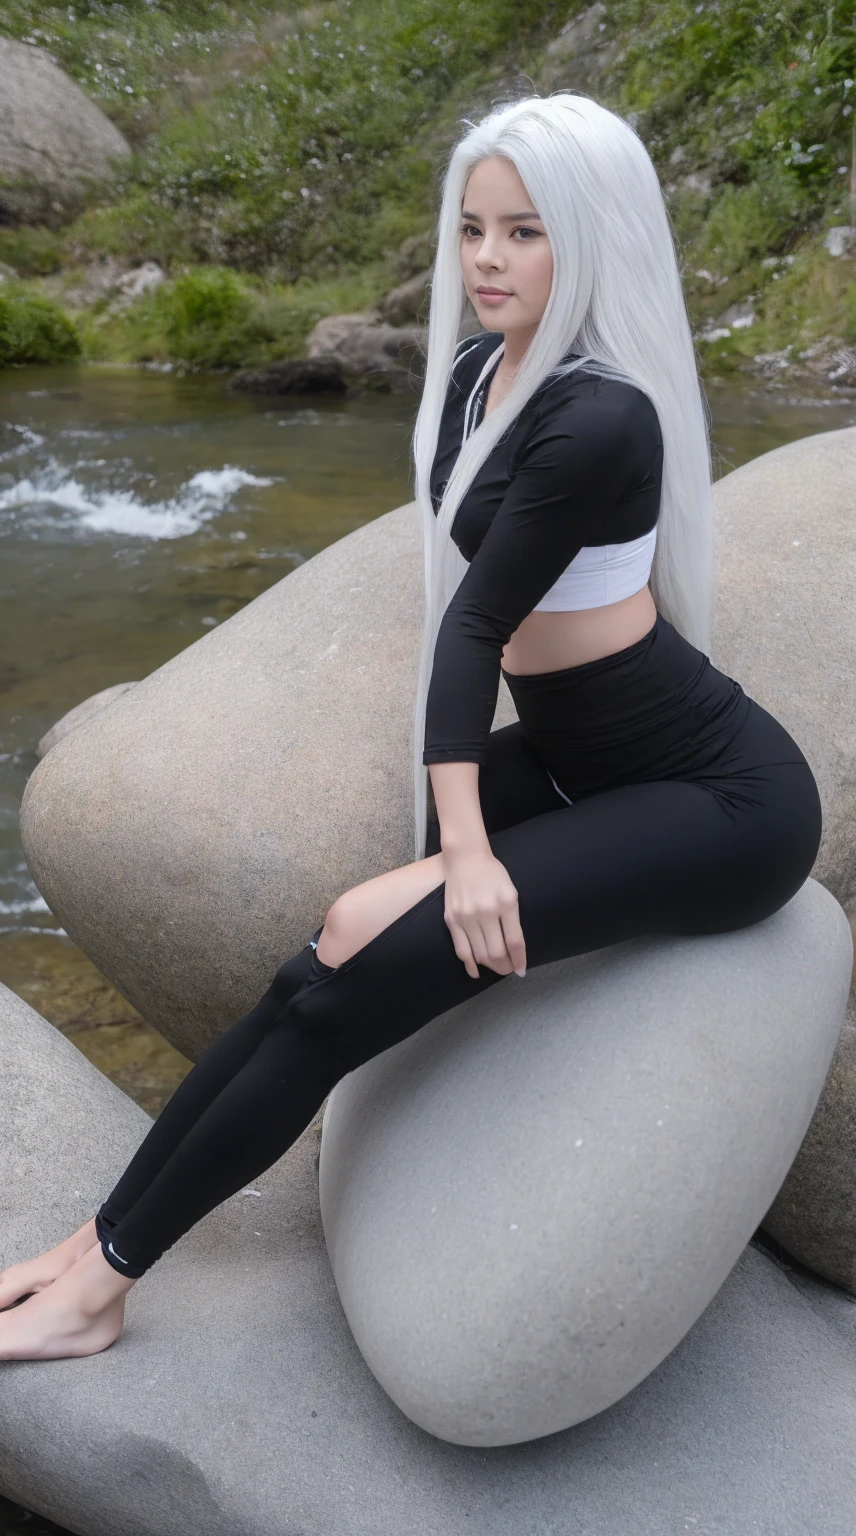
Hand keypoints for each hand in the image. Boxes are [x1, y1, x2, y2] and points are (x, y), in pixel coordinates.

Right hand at [442, 844, 526, 979]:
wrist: (466, 857)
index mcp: (506, 903)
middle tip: (509, 969)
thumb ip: (513, 918)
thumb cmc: (492, 873)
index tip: (521, 970)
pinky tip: (476, 972)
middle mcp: (485, 912)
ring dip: (490, 966)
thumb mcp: (511, 892)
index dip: (519, 961)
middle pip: (496, 952)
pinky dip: (469, 964)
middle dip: (505, 966)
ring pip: (479, 954)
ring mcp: (466, 916)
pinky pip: (461, 949)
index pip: (514, 942)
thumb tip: (514, 948)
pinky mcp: (451, 919)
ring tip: (496, 966)